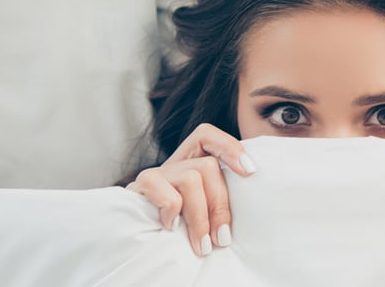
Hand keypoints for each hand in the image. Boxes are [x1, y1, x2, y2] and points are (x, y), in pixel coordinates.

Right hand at [126, 123, 256, 255]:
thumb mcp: (202, 214)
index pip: (207, 136)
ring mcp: (154, 175)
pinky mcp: (138, 189)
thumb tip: (248, 211)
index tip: (250, 172)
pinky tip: (171, 229)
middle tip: (221, 239)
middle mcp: (172, 165)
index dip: (229, 147)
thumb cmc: (177, 233)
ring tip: (202, 245)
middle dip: (219, 205)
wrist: (134, 247)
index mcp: (189, 164)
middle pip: (207, 166)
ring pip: (191, 178)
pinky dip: (173, 212)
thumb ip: (218, 202)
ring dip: (200, 217)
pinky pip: (167, 194)